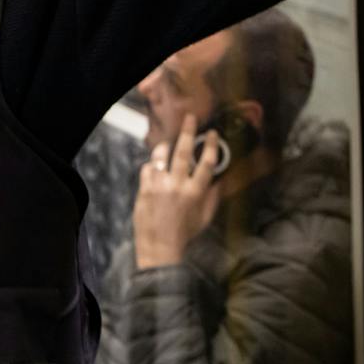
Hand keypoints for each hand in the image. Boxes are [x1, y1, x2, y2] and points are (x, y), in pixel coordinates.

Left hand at [132, 115, 222, 269]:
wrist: (160, 246)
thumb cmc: (185, 234)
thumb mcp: (204, 218)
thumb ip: (212, 198)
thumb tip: (219, 180)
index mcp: (196, 192)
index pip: (206, 163)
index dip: (210, 145)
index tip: (211, 133)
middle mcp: (178, 185)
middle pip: (183, 151)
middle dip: (187, 131)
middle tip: (189, 117)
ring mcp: (159, 185)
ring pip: (161, 155)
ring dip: (165, 147)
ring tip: (167, 144)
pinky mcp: (144, 188)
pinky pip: (147, 168)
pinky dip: (151, 166)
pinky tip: (155, 169)